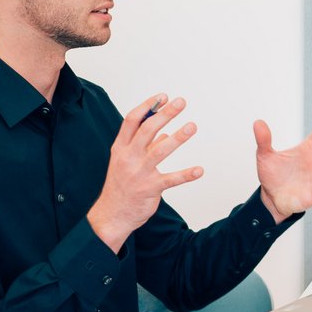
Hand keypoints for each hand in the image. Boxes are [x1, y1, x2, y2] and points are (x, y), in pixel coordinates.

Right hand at [89, 94, 202, 251]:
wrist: (112, 215)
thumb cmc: (121, 186)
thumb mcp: (126, 162)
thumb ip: (145, 147)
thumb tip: (163, 133)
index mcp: (121, 148)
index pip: (132, 120)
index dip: (148, 106)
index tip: (163, 96)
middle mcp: (128, 157)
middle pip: (147, 130)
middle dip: (165, 114)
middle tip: (181, 102)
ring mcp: (139, 173)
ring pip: (159, 151)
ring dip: (177, 137)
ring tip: (192, 126)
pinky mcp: (150, 189)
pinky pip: (170, 180)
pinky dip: (185, 175)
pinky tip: (199, 170)